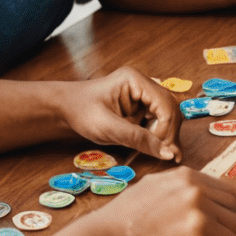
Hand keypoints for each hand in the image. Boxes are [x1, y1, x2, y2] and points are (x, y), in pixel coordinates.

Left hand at [58, 67, 184, 162]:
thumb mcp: (107, 128)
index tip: (160, 150)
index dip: (166, 129)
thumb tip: (168, 154)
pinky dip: (160, 134)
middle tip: (169, 155)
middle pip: (171, 108)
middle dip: (170, 133)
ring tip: (166, 154)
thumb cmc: (81, 113)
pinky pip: (158, 119)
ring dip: (167, 134)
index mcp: (135, 80)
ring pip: (168, 114)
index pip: (165, 105)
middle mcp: (143, 83)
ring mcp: (143, 93)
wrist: (64, 109)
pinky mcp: (141, 104)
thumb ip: (138, 139)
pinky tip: (161, 148)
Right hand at [105, 165, 235, 235]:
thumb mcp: (157, 185)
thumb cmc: (125, 218)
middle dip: (228, 227)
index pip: (235, 190)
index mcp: (189, 179)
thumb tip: (209, 191)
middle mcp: (199, 196)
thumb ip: (186, 187)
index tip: (233, 213)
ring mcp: (201, 222)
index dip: (235, 204)